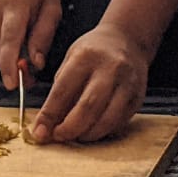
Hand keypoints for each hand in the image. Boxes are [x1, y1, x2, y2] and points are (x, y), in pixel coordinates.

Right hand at [0, 0, 61, 89]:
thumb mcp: (52, 8)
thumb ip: (43, 37)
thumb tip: (35, 63)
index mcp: (15, 5)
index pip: (9, 39)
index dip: (10, 64)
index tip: (12, 84)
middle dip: (13, 70)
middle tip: (30, 79)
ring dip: (8, 62)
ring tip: (25, 62)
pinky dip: (1, 50)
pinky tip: (13, 41)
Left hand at [31, 21, 150, 143]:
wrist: (127, 40)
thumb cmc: (94, 51)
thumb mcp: (71, 59)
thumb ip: (61, 88)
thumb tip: (48, 121)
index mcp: (86, 57)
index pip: (63, 90)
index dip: (49, 114)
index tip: (39, 131)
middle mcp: (109, 69)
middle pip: (88, 107)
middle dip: (70, 128)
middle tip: (58, 137)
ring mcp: (127, 84)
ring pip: (107, 119)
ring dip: (88, 134)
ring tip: (76, 136)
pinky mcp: (138, 97)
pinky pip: (120, 122)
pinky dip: (104, 131)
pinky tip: (93, 130)